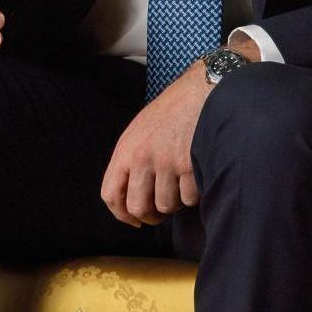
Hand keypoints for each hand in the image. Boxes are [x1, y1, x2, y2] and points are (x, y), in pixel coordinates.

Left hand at [97, 40, 254, 225]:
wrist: (200, 92)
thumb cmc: (170, 114)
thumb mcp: (138, 132)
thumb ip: (130, 163)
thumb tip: (129, 203)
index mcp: (125, 151)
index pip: (111, 194)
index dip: (121, 214)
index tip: (133, 220)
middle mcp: (143, 158)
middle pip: (139, 207)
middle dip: (150, 216)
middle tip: (159, 212)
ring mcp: (168, 163)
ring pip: (167, 206)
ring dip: (175, 202)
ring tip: (179, 184)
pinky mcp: (192, 165)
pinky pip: (190, 198)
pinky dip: (194, 194)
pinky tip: (195, 177)